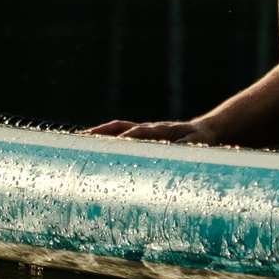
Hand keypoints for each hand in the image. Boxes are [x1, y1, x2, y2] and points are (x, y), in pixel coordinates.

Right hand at [80, 118, 215, 143]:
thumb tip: (176, 151)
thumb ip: (187, 147)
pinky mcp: (139, 138)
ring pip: (115, 129)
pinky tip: (89, 148)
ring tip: (76, 141)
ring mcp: (141, 131)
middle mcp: (147, 128)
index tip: (115, 143)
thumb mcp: (199, 144)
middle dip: (101, 132)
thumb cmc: (201, 139)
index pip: (139, 132)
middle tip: (81, 139)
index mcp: (160, 129)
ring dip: (97, 134)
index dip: (127, 137)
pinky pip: (118, 135)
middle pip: (120, 127)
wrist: (202, 131)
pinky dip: (103, 139)